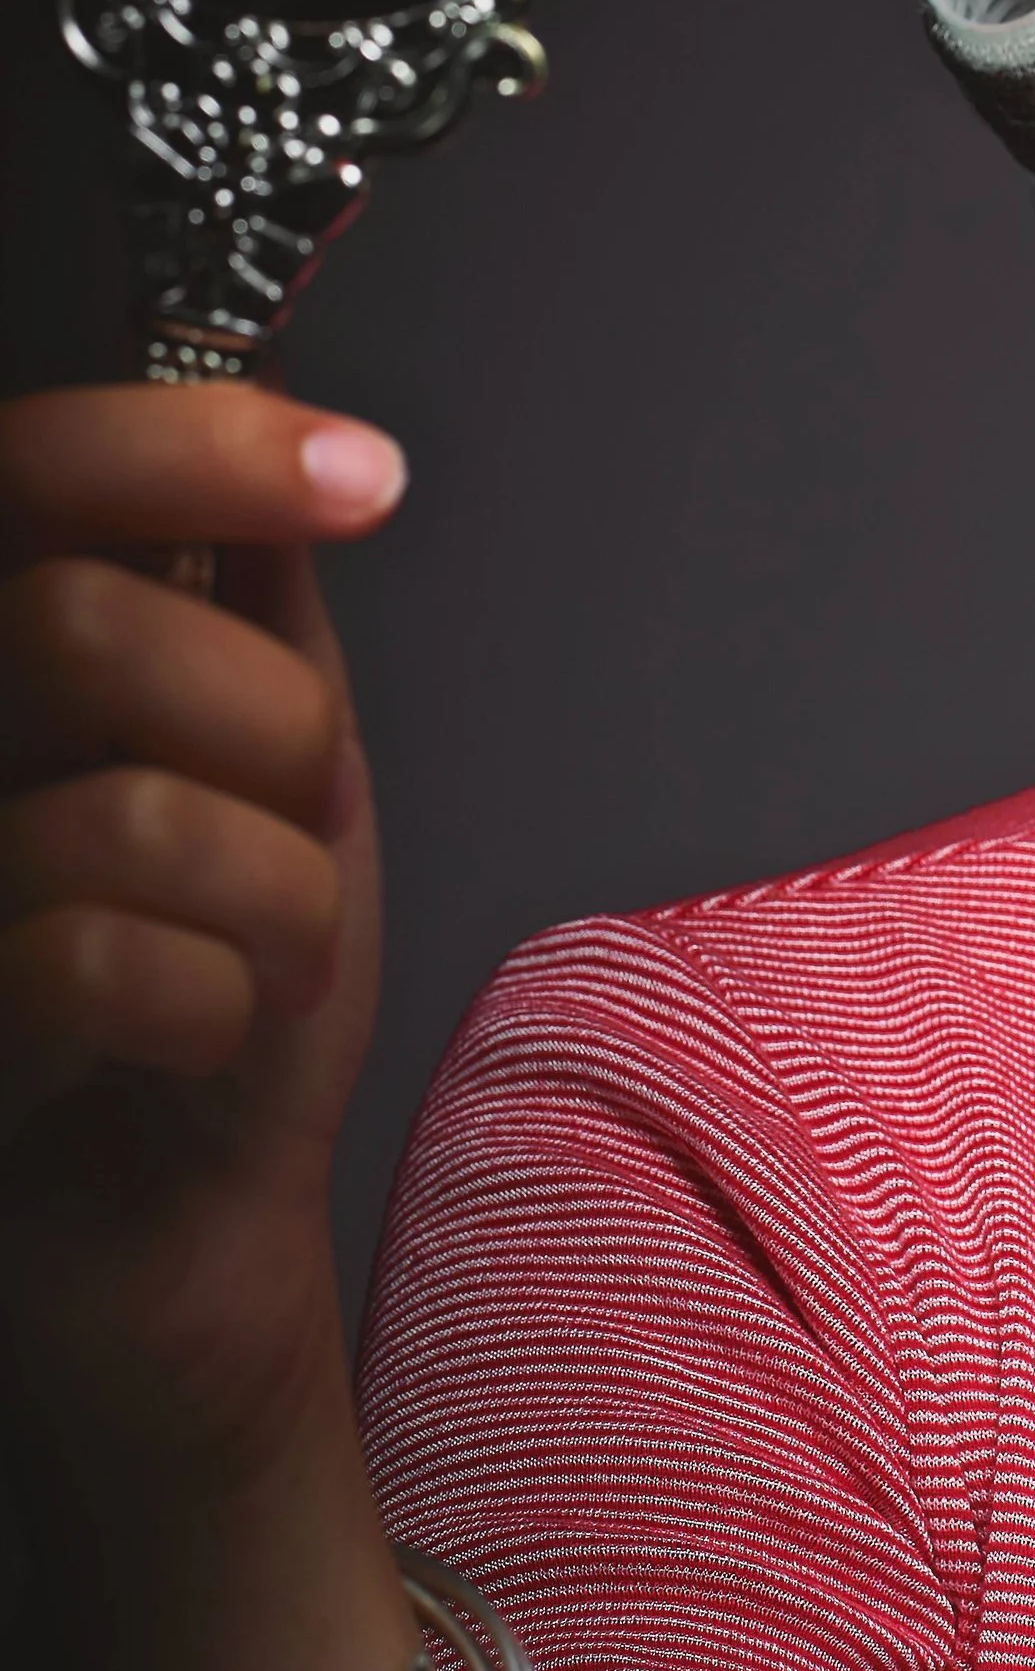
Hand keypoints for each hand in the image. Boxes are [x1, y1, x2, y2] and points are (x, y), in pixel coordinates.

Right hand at [0, 384, 406, 1496]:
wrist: (184, 1227)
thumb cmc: (218, 982)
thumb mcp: (278, 758)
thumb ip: (257, 605)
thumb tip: (290, 443)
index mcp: (13, 653)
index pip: (30, 466)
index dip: (193, 444)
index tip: (364, 476)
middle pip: (83, 622)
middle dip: (264, 729)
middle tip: (287, 818)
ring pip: (136, 806)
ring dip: (279, 899)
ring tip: (265, 957)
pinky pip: (107, 961)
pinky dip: (218, 1010)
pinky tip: (198, 1041)